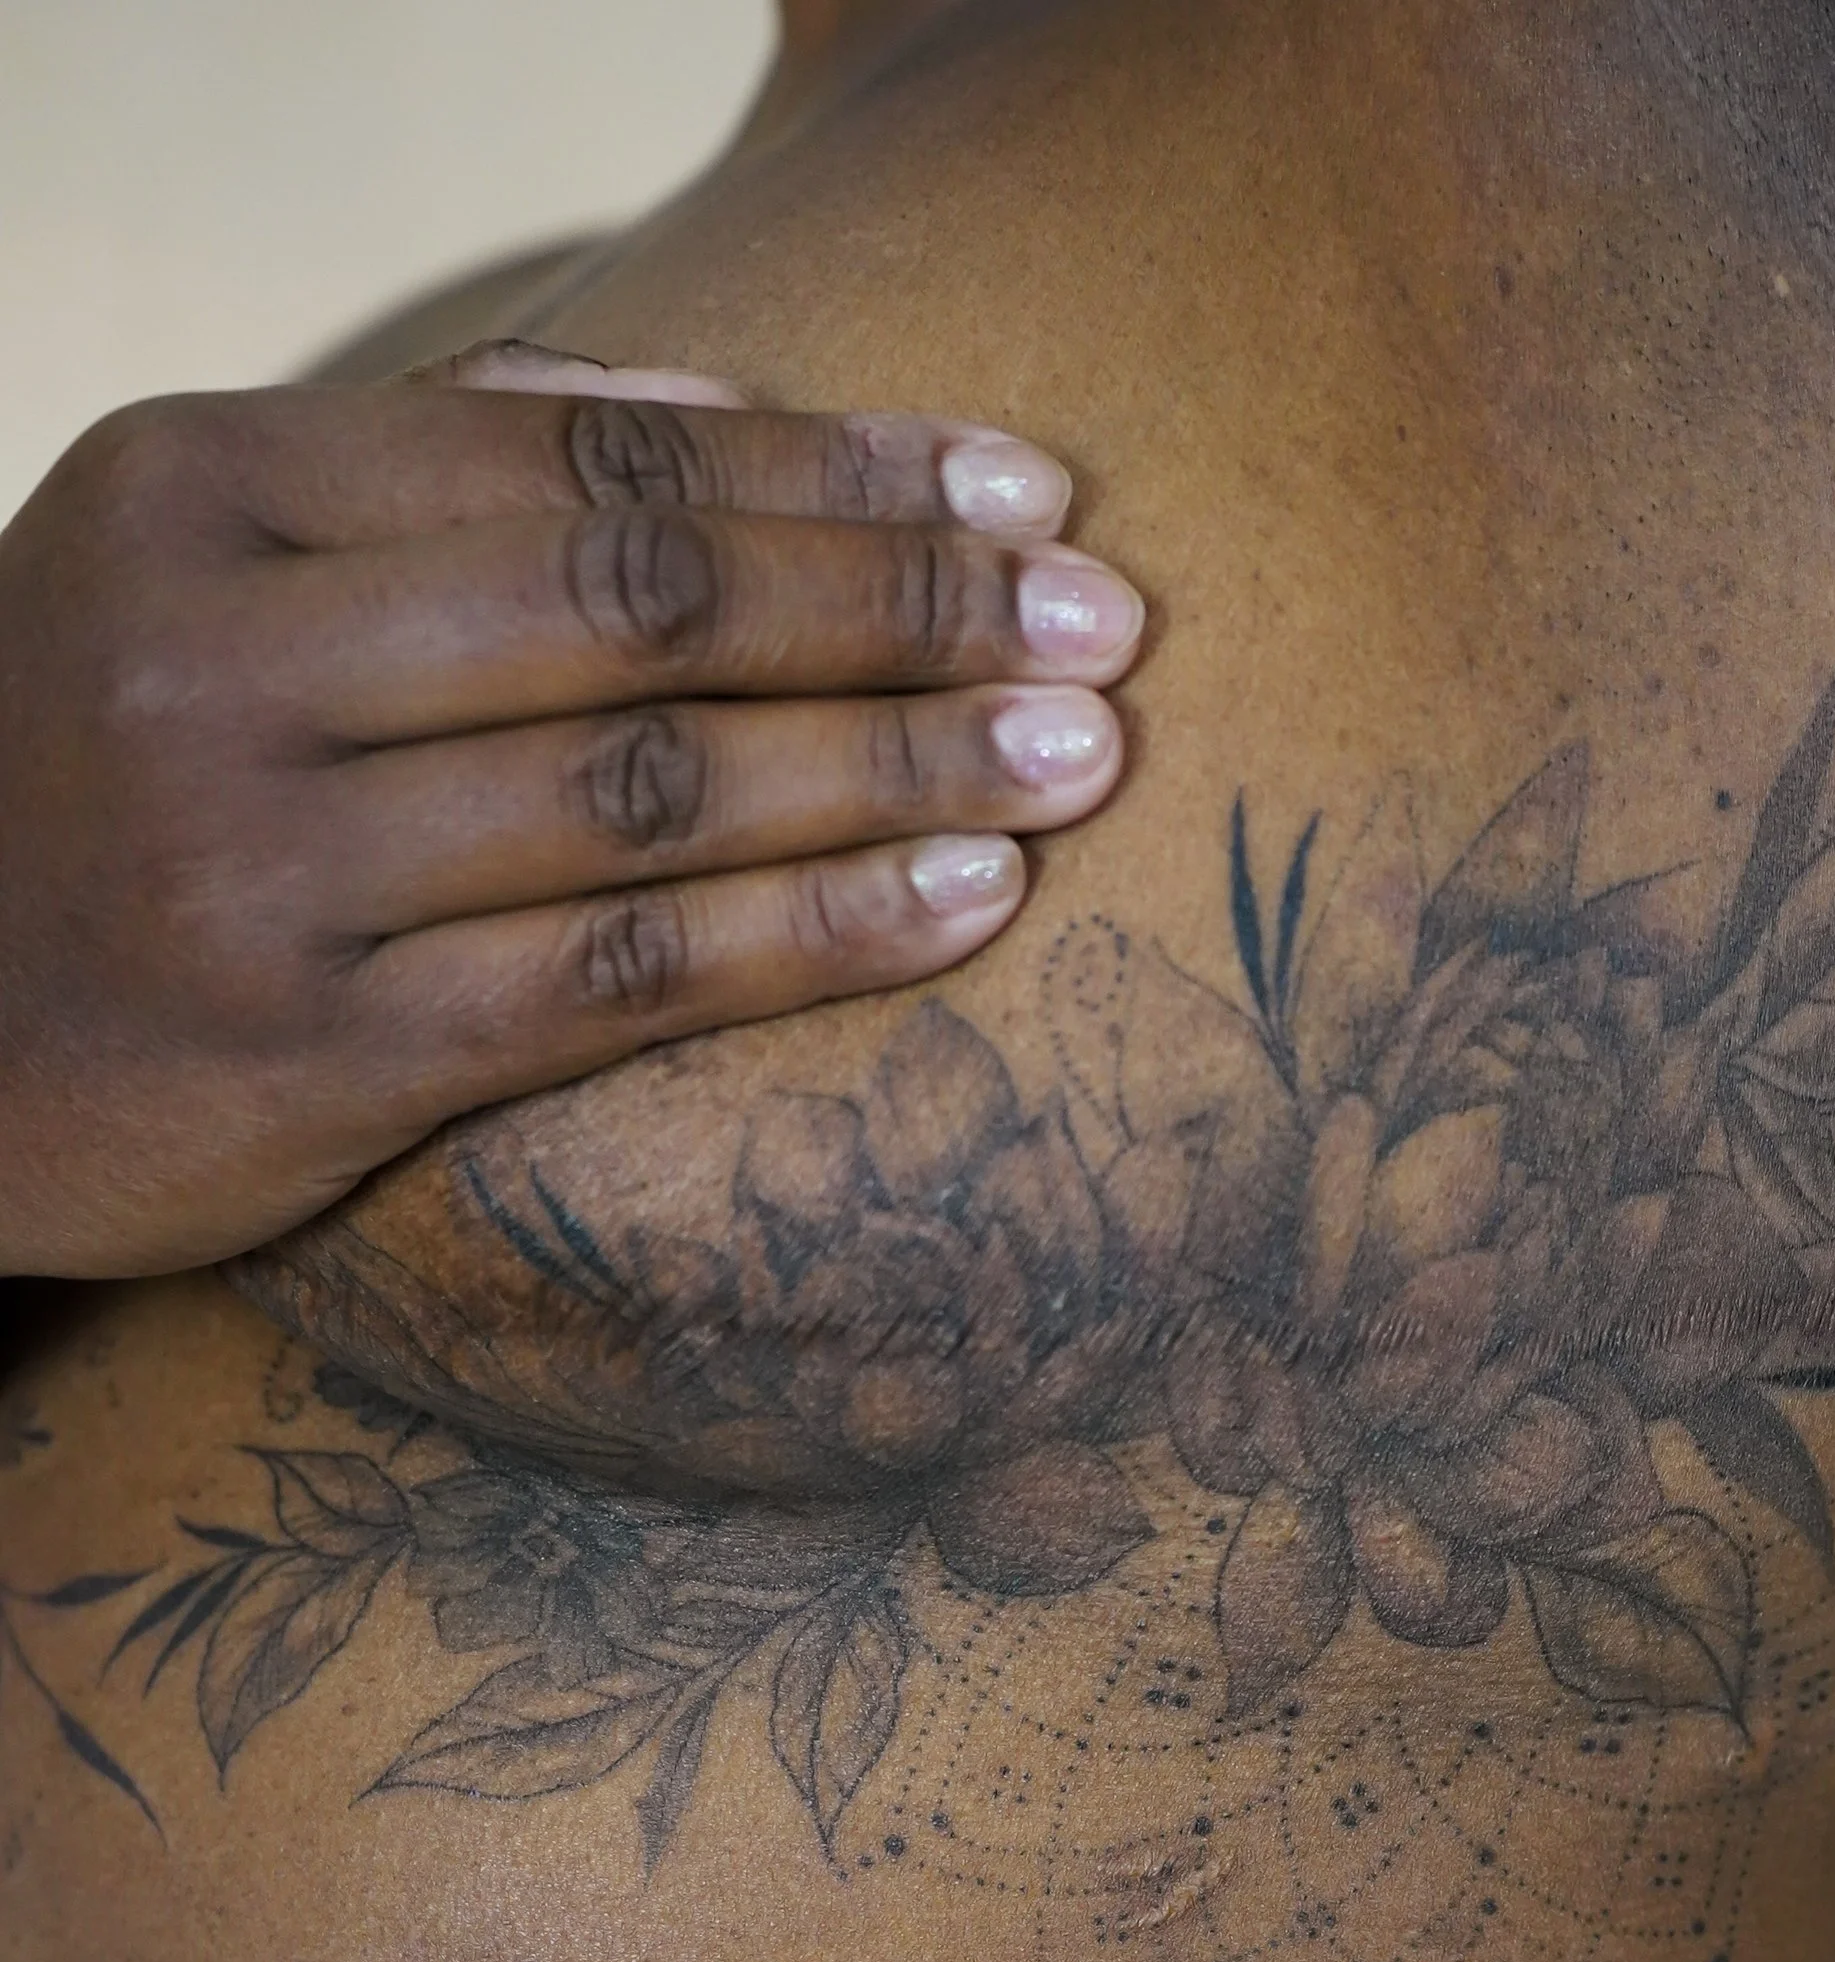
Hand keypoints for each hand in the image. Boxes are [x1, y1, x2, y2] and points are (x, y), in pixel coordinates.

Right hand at [0, 341, 1144, 1278]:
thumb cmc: (102, 775)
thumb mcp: (204, 569)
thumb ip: (441, 469)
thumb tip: (730, 405)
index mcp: (205, 487)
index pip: (582, 452)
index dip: (830, 467)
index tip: (1020, 486)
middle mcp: (219, 658)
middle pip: (641, 606)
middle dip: (902, 604)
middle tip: (1102, 621)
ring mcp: (256, 863)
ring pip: (647, 791)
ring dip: (897, 765)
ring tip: (1080, 754)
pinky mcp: (307, 1052)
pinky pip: (613, 980)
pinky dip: (808, 934)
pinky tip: (964, 904)